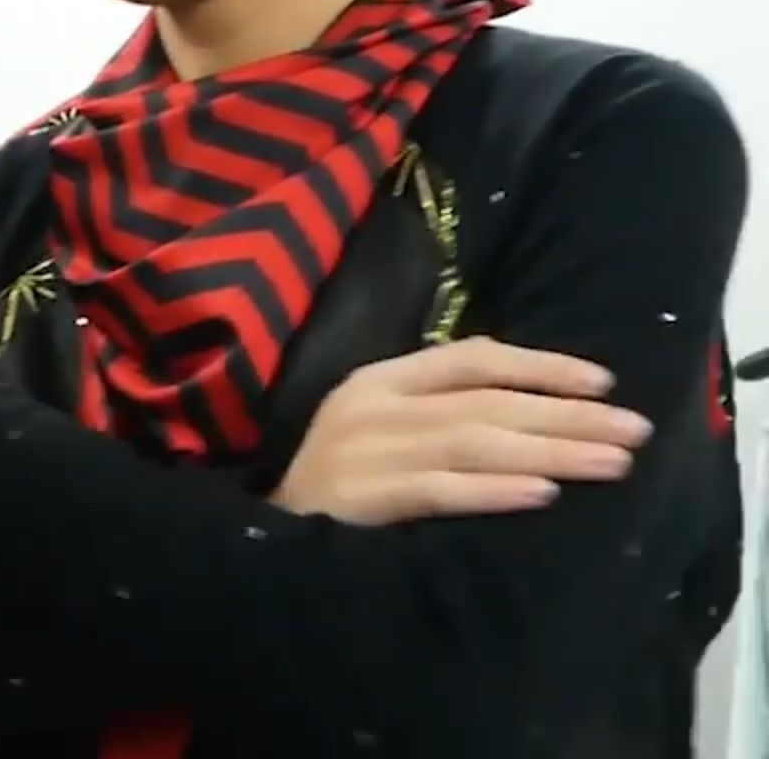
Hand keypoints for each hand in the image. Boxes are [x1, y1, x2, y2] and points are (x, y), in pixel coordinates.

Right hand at [272, 336, 652, 525]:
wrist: (263, 538)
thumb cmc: (338, 486)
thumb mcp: (380, 431)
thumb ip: (439, 415)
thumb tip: (539, 411)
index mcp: (378, 380)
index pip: (471, 359)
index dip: (540, 366)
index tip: (604, 383)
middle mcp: (372, 408)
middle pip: (486, 403)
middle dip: (568, 415)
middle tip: (634, 430)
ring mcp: (363, 451)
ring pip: (473, 443)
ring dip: (550, 451)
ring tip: (611, 462)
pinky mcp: (360, 498)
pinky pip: (438, 490)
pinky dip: (493, 491)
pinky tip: (543, 494)